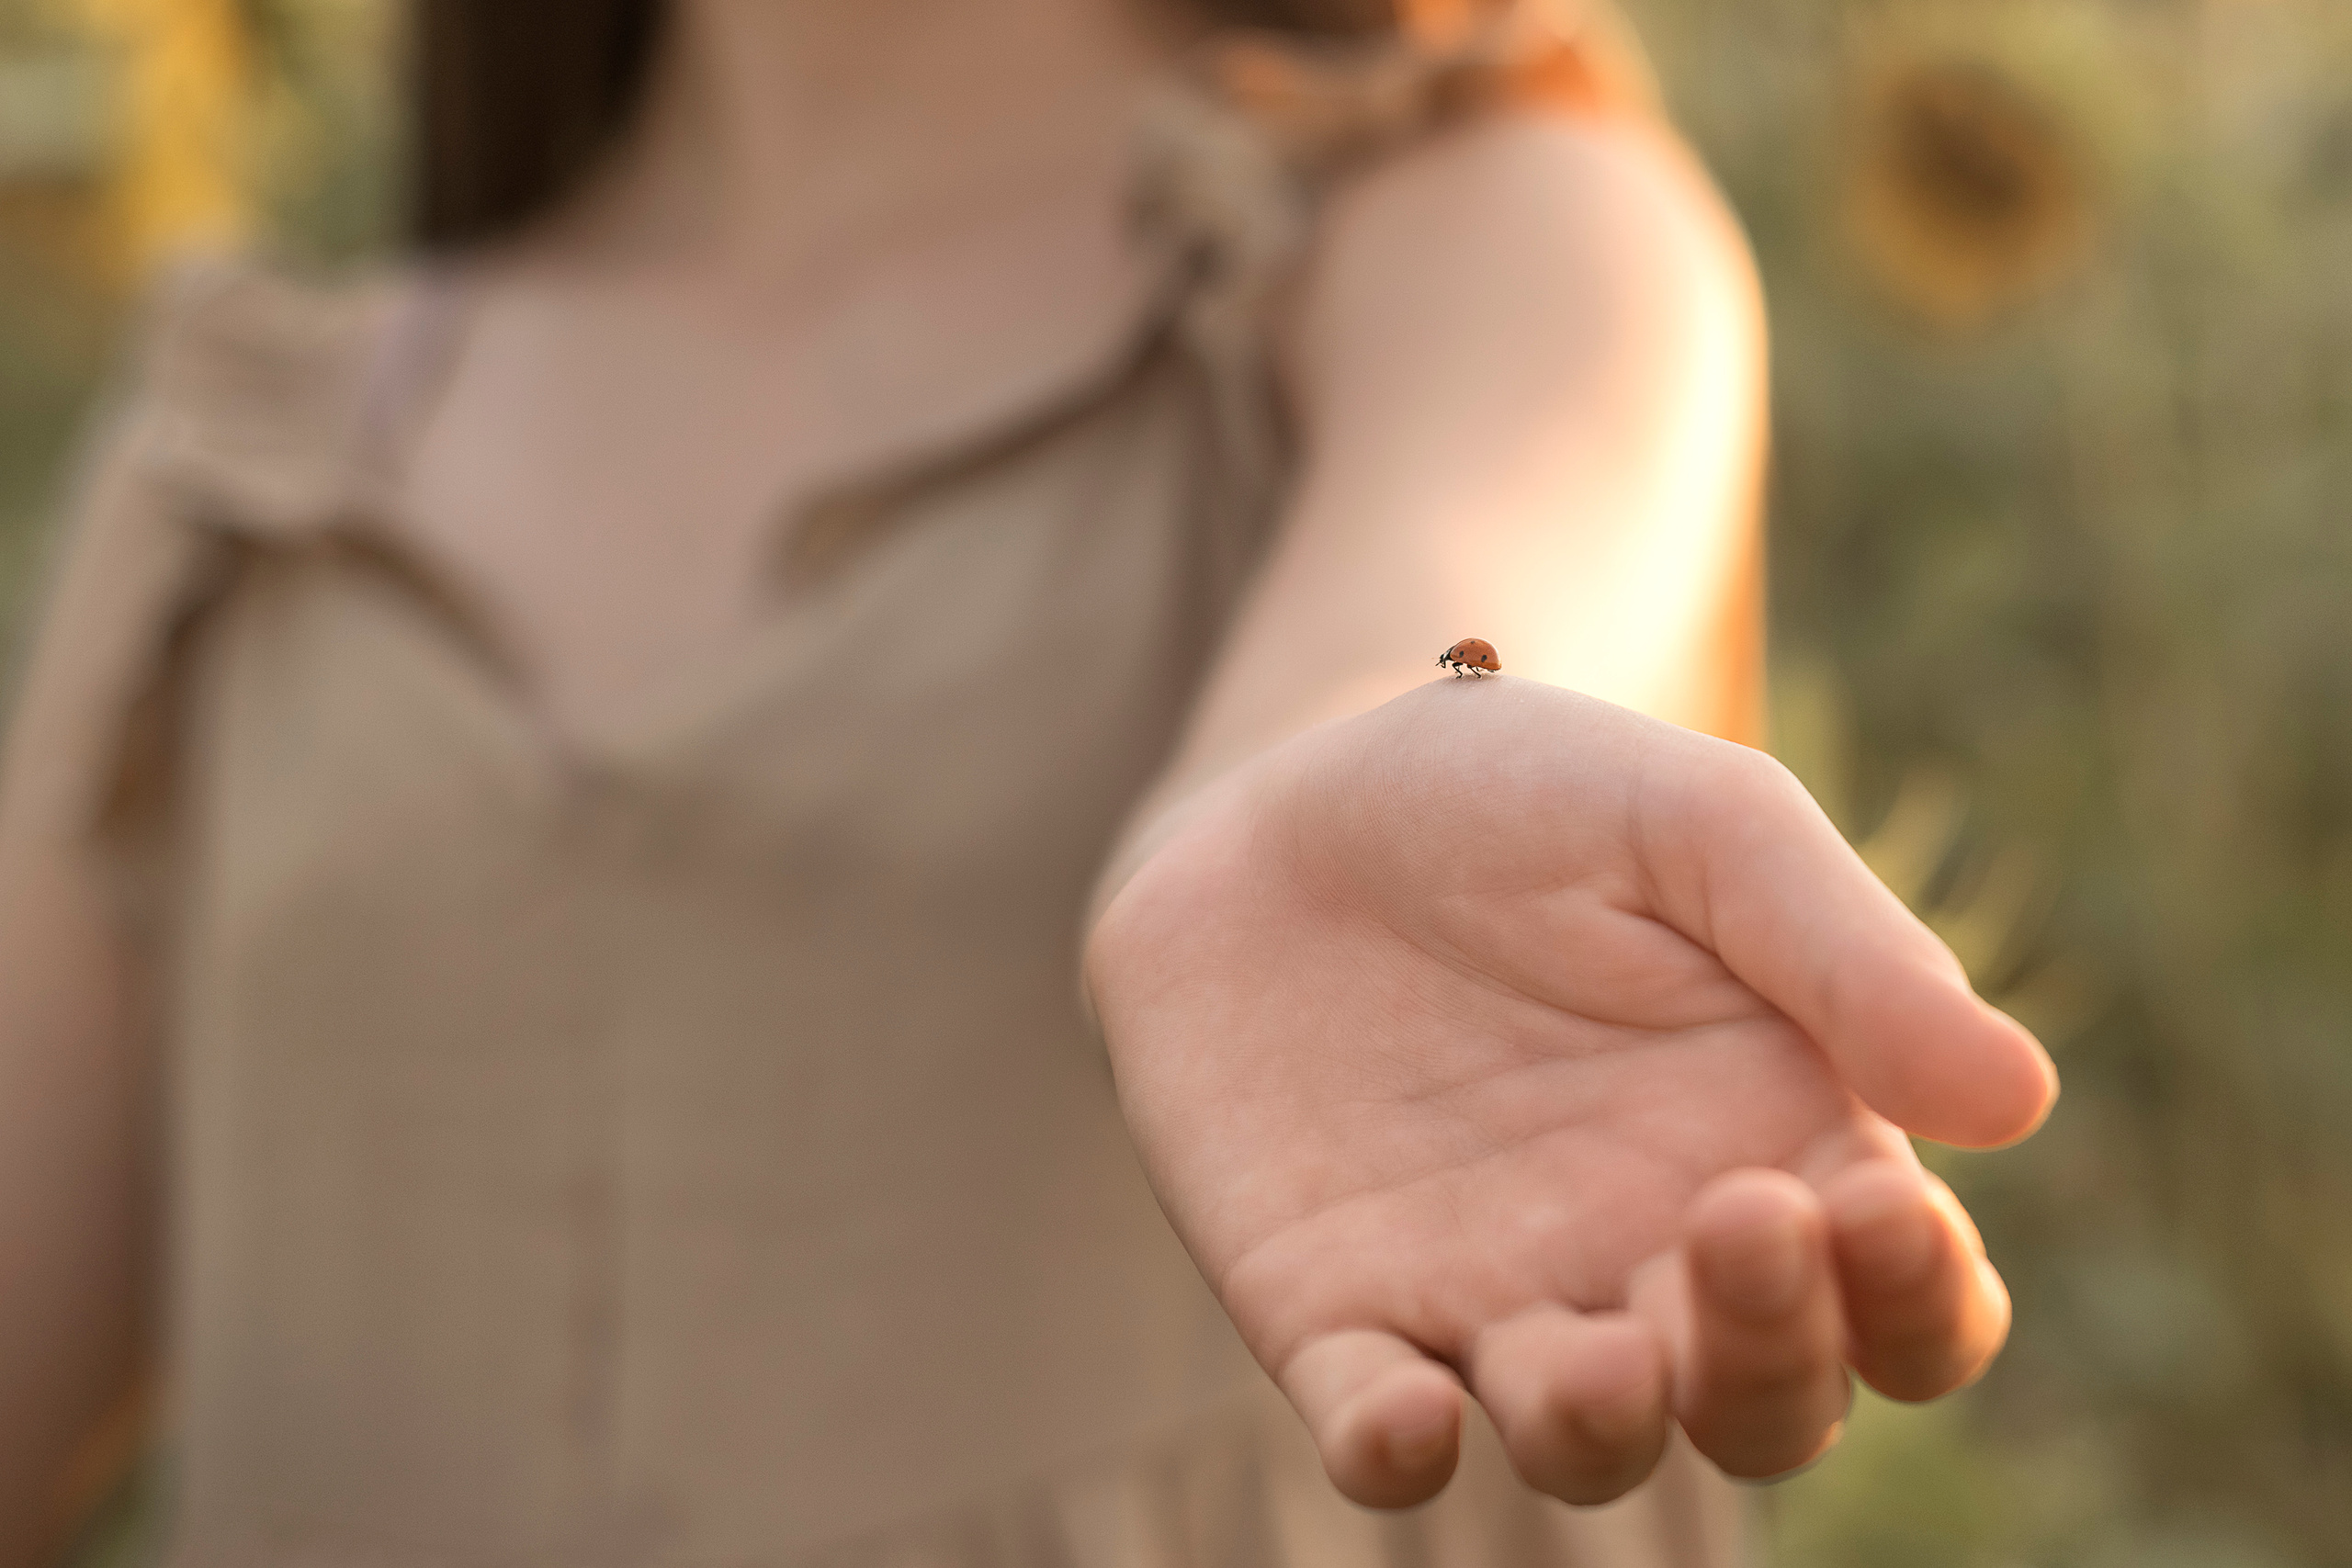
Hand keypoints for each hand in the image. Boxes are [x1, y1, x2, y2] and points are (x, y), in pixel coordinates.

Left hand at [1087, 678, 2055, 1507]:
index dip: (1919, 1297)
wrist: (1290, 794)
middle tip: (1739, 1221)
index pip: (1905, 1301)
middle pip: (1767, 1402)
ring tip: (1601, 1363)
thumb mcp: (1699, 825)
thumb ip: (1845, 952)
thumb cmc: (1525, 798)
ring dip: (1605, 1429)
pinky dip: (1395, 1453)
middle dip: (1773, 1355)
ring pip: (1589, 1442)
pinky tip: (1410, 1417)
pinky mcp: (1334, 1307)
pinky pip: (1377, 1429)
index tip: (1878, 1206)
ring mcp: (1491, 1295)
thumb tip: (2020, 1102)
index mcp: (1778, 1148)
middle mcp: (1651, 1258)